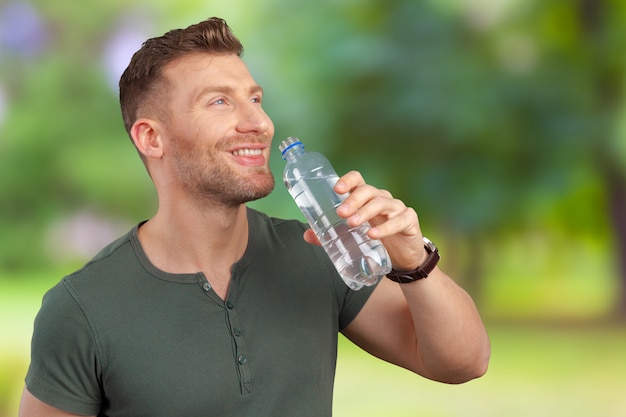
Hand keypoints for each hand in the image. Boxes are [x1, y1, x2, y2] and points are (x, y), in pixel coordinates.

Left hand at [302, 170, 426, 270]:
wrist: (403, 257)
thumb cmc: (377, 240)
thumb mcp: (353, 236)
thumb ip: (331, 234)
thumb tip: (307, 235)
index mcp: (366, 198)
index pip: (358, 181)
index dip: (348, 181)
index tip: (336, 189)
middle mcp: (382, 199)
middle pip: (368, 191)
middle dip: (353, 200)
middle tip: (341, 213)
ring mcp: (397, 208)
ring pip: (381, 203)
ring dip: (365, 212)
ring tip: (353, 223)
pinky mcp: (409, 221)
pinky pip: (398, 220)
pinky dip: (385, 227)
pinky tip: (374, 234)